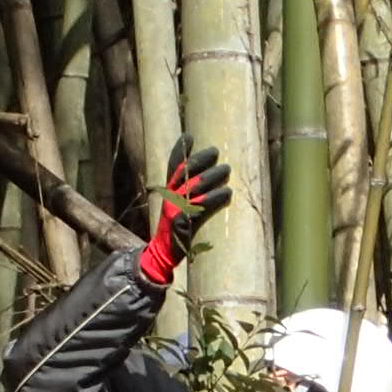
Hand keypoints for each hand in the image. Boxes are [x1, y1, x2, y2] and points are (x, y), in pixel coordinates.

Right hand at [138, 138, 232, 284]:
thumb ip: (190, 193)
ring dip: (213, 176)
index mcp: (167, 192)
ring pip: (194, 186)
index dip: (180, 150)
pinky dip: (216, 198)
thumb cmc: (176, 230)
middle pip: (184, 172)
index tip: (189, 136)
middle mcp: (169, 198)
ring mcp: (175, 210)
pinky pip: (202, 207)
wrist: (163, 255)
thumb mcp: (179, 208)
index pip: (171, 166)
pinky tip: (228, 192)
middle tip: (216, 151)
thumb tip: (212, 176)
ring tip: (227, 170)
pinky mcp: (183, 223)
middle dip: (200, 159)